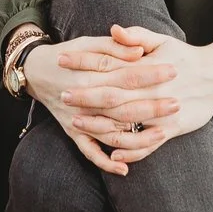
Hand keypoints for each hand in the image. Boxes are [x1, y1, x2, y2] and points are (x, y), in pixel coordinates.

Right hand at [23, 33, 176, 175]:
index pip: (126, 75)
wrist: (35, 70)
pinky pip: (89, 151)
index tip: (173, 71)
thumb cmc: (68, 54)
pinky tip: (124, 168)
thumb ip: (115, 47)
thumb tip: (140, 52)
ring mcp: (78, 119)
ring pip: (110, 134)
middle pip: (122, 107)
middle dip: (151, 106)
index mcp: (89, 74)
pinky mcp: (72, 132)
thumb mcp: (89, 43)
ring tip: (162, 135)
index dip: (150, 74)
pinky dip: (105, 162)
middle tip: (176, 103)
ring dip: (137, 137)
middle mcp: (84, 100)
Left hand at [75, 21, 212, 166]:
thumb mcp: (162, 40)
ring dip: (100, 127)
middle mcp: (153, 93)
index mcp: (148, 70)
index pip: (109, 68)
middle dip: (86, 98)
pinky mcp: (172, 130)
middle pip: (113, 98)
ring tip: (77, 124)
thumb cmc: (185, 56)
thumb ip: (137, 37)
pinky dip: (131, 152)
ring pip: (126, 124)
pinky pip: (149, 145)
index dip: (85, 66)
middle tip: (63, 96)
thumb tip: (114, 29)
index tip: (63, 63)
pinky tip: (113, 155)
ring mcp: (162, 114)